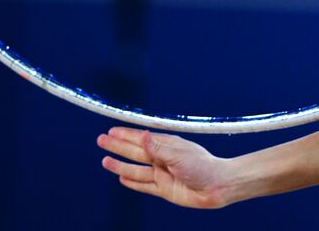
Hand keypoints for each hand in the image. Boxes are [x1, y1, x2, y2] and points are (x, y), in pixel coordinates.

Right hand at [98, 127, 237, 207]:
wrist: (217, 186)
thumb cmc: (203, 166)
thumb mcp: (179, 155)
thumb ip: (158, 148)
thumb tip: (142, 136)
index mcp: (168, 146)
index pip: (142, 139)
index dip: (126, 135)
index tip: (112, 131)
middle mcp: (163, 158)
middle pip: (135, 152)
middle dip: (118, 146)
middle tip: (101, 141)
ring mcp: (162, 173)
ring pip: (136, 169)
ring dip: (120, 165)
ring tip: (105, 161)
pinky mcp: (164, 189)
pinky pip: (144, 185)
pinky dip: (132, 182)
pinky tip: (122, 178)